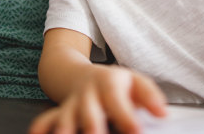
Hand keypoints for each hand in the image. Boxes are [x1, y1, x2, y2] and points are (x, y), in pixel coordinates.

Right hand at [29, 65, 166, 133]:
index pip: (118, 100)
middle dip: (92, 124)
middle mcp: (88, 93)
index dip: (126, 117)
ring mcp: (71, 103)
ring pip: (65, 116)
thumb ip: (149, 95)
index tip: (136, 132)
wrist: (79, 75)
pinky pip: (45, 120)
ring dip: (65, 128)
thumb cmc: (115, 84)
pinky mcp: (59, 113)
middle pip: (89, 109)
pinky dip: (40, 128)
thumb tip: (163, 113)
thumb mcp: (134, 82)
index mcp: (109, 84)